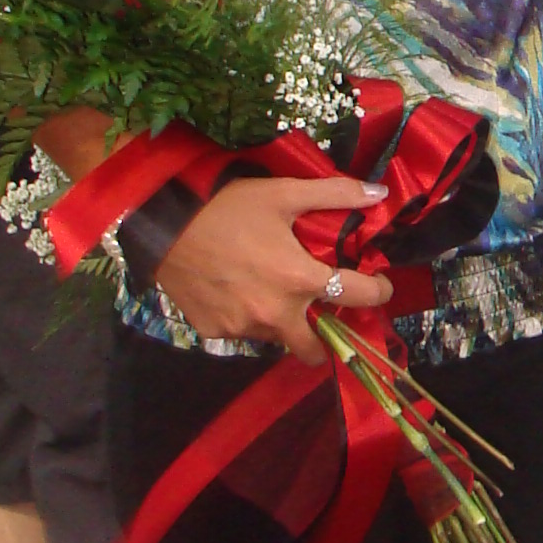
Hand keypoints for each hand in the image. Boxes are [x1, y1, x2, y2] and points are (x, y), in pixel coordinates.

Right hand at [155, 177, 391, 353]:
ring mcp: (244, 328)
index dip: (378, 292)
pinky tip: (238, 291)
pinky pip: (243, 333)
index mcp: (299, 280)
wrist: (163, 227)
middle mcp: (276, 314)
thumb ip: (334, 195)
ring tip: (272, 292)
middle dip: (324, 337)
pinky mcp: (216, 331)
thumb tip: (379, 193)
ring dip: (283, 323)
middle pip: (316, 350)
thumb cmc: (225, 208)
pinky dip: (248, 318)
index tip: (379, 287)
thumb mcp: (281, 194)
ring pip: (277, 339)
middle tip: (320, 311)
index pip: (358, 296)